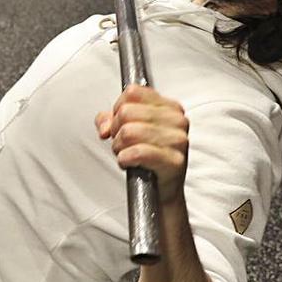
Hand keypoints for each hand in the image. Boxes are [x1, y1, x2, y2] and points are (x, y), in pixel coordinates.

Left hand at [95, 85, 188, 203]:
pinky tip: (129, 162)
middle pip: (126, 112)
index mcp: (169, 106)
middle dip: (116, 130)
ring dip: (119, 147)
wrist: (162, 189)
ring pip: (129, 132)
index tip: (120, 123)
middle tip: (122, 143)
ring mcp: (177, 140)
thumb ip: (110, 119)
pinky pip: (137, 152)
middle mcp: (177, 120)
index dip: (117, 109)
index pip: (132, 93)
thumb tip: (104, 126)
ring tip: (126, 153)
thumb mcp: (128, 130)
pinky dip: (125, 158)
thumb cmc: (149, 156)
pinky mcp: (174, 161)